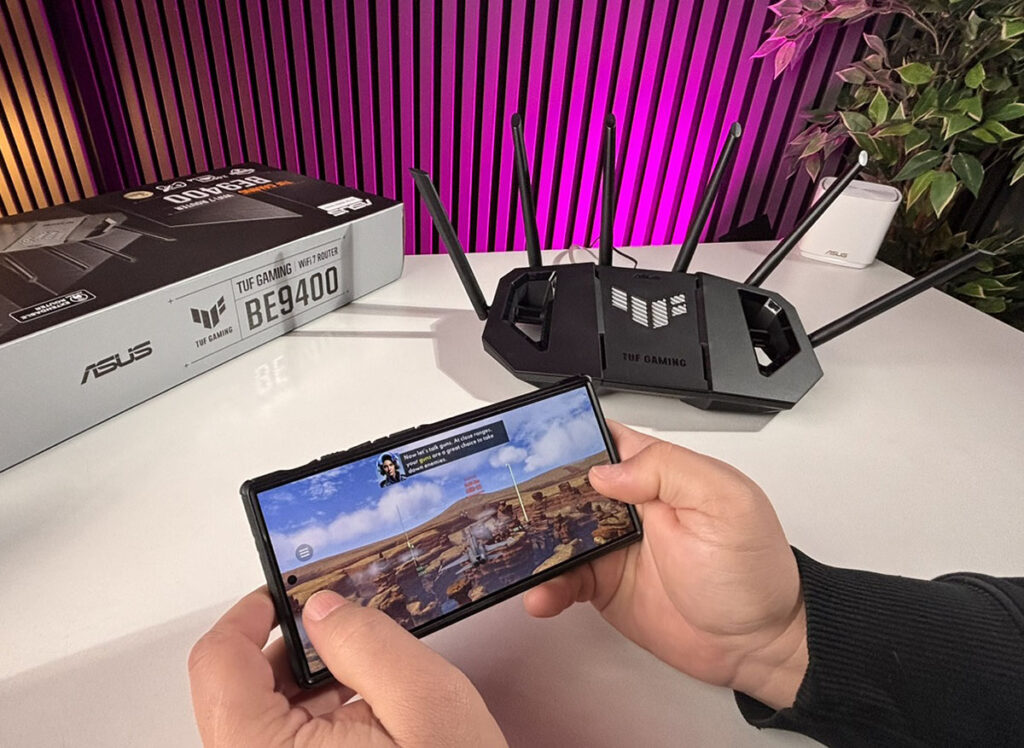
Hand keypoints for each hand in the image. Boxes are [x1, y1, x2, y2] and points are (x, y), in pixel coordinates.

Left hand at [189, 588, 505, 746]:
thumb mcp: (426, 703)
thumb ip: (369, 643)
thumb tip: (324, 610)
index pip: (217, 664)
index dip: (249, 615)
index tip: (280, 595)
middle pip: (235, 690)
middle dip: (291, 650)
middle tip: (342, 627)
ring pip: (259, 720)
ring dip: (306, 686)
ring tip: (365, 677)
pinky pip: (281, 747)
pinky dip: (315, 720)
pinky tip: (362, 715)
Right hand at [523, 421, 807, 709]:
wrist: (759, 645)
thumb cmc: (754, 571)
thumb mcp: (724, 502)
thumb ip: (667, 471)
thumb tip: (605, 469)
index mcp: (658, 474)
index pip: (605, 440)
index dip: (570, 436)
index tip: (533, 445)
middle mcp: (631, 506)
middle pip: (569, 486)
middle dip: (537, 492)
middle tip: (509, 504)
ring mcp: (614, 547)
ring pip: (559, 534)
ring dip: (535, 544)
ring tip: (521, 560)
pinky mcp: (605, 586)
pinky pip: (564, 581)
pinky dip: (547, 588)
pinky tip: (542, 595)